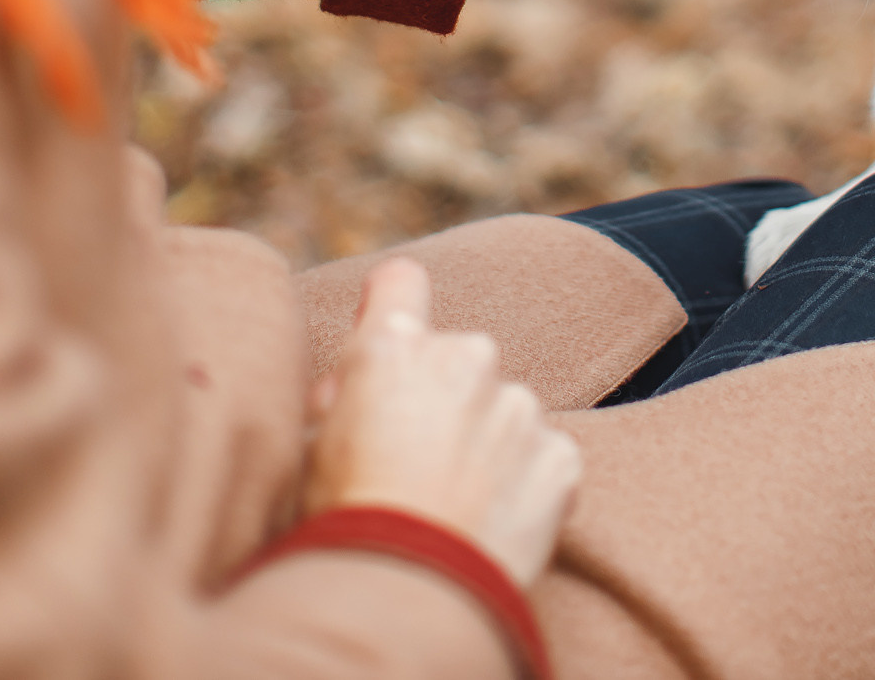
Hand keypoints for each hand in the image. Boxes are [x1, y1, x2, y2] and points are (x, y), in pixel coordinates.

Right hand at [304, 259, 581, 586]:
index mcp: (394, 348)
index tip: (393, 334)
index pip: (401, 282)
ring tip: (453, 507)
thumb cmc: (345, 521)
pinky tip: (491, 524)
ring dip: (487, 445)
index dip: (393, 304)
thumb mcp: (314, 448)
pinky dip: (525, 485)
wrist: (409, 592)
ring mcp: (519, 407)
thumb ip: (345, 400)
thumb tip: (350, 396)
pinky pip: (543, 459)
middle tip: (413, 463)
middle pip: (457, 361)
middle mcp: (466, 359)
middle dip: (440, 399)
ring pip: (504, 412)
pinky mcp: (559, 457)